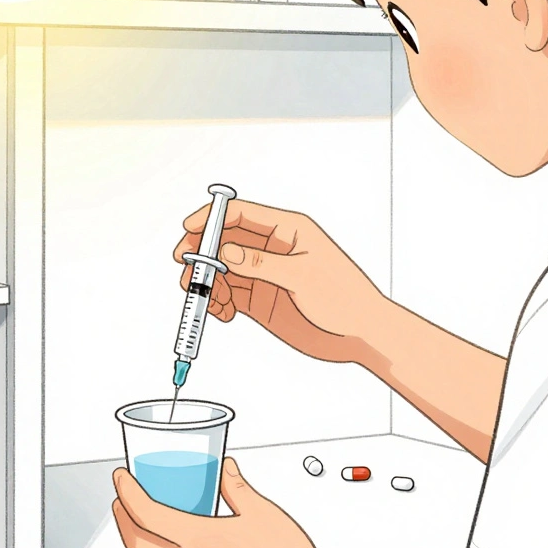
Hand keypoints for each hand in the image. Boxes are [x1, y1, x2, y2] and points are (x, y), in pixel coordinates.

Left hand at [111, 458, 328, 547]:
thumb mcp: (263, 512)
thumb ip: (236, 487)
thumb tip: (225, 468)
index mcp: (198, 539)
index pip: (143, 511)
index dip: (126, 491)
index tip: (121, 478)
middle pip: (133, 540)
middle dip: (121, 516)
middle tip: (122, 501)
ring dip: (134, 544)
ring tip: (139, 529)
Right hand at [175, 199, 386, 363]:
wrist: (361, 333)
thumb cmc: (346, 297)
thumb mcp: (302, 276)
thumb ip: (261, 264)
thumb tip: (225, 252)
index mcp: (287, 230)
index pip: (240, 214)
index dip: (210, 219)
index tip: (188, 231)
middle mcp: (271, 249)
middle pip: (223, 241)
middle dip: (201, 253)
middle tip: (186, 268)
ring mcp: (263, 274)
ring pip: (220, 270)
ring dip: (207, 283)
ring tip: (211, 301)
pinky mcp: (259, 299)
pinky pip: (227, 295)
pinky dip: (218, 303)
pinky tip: (224, 313)